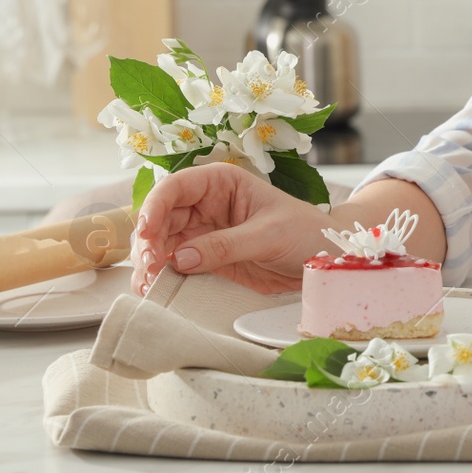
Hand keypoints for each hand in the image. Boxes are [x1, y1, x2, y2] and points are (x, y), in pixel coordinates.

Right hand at [131, 162, 337, 296]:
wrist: (325, 259)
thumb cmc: (305, 232)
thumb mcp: (270, 234)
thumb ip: (227, 245)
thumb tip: (182, 258)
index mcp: (221, 183)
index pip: (176, 188)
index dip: (154, 207)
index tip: (147, 232)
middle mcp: (206, 205)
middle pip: (161, 218)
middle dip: (148, 242)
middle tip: (149, 268)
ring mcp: (203, 233)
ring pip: (162, 244)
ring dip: (149, 263)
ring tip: (147, 284)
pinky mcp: (206, 260)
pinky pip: (175, 266)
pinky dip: (160, 277)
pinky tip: (153, 289)